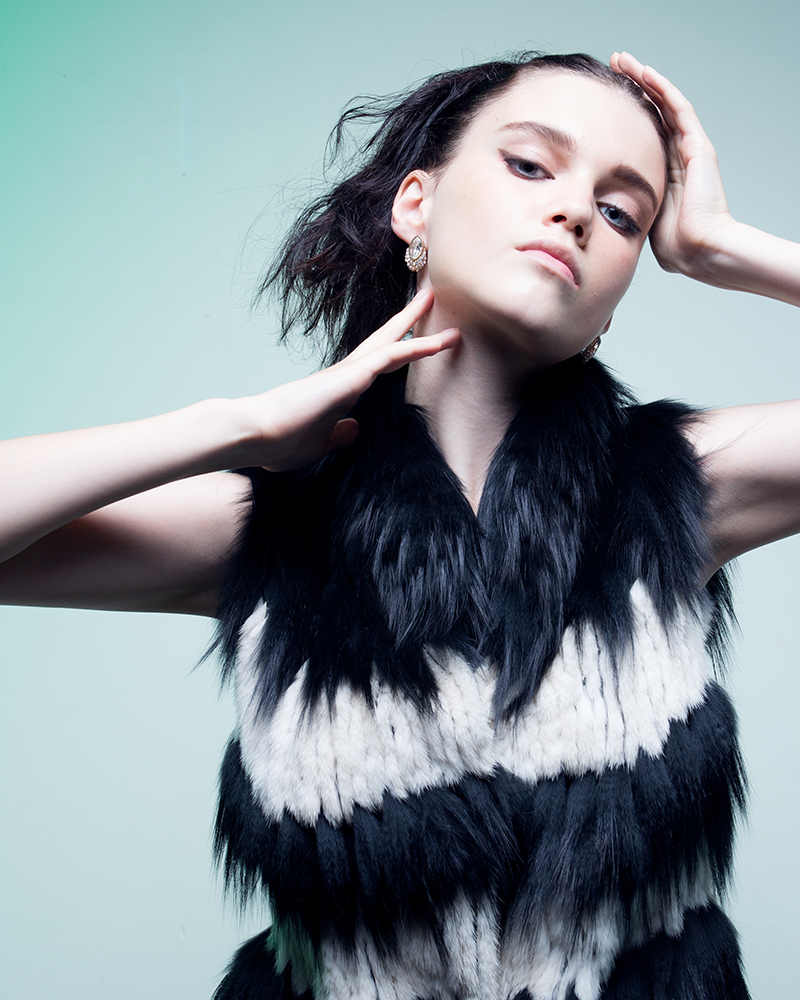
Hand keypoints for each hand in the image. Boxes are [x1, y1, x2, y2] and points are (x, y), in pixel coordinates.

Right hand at [241, 289, 459, 470]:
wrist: (253, 435)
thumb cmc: (277, 442)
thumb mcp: (319, 444)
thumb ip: (337, 436)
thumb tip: (354, 428)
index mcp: (340, 392)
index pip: (377, 366)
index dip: (399, 352)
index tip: (420, 341)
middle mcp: (345, 377)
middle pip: (384, 343)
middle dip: (408, 321)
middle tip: (429, 298)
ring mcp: (347, 374)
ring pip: (389, 344)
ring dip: (417, 326)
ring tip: (437, 301)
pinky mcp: (348, 378)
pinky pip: (388, 358)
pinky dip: (414, 348)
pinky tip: (436, 341)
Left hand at [610, 52, 734, 279]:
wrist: (700, 250)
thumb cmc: (675, 246)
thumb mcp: (642, 219)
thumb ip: (628, 208)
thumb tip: (598, 213)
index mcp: (665, 170)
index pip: (643, 131)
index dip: (625, 113)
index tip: (601, 100)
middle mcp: (678, 154)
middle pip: (653, 110)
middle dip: (632, 87)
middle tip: (612, 68)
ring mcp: (690, 148)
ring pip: (665, 102)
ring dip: (644, 79)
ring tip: (623, 61)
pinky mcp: (698, 146)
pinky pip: (678, 109)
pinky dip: (662, 89)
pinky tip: (645, 73)